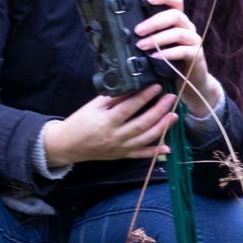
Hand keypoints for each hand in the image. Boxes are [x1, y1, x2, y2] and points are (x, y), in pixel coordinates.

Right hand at [43, 86, 177, 166]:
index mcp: (106, 121)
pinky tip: (168, 148)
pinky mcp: (122, 155)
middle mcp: (115, 136)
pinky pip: (140, 155)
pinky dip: (155, 152)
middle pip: (142, 123)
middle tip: (171, 98)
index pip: (129, 108)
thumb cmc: (80, 122)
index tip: (156, 86)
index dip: (144, 97)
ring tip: (174, 116)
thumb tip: (132, 87)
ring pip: (145, 138)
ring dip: (162, 128)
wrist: (68, 145)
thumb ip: (112, 98)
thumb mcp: (92, 106)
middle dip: (159, 110)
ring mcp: (120, 147)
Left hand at [136, 0, 220, 116]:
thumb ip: (150, 35)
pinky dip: (167, 53)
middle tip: (138, 31)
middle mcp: (188, 27)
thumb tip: (125, 30)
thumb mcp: (160, 44)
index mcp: (179, 21)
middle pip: (175, 15)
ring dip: (157, 38)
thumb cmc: (171, 60)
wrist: (192, 81)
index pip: (176, 1)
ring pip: (178, 32)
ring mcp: (194, 41)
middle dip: (154, 21)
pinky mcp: (196, 55)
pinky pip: (183, 50)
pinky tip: (155, 57)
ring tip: (142, 45)